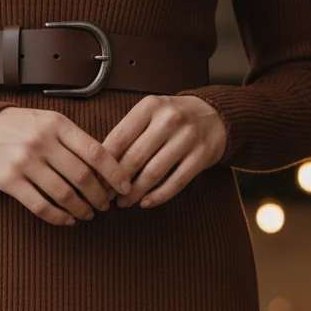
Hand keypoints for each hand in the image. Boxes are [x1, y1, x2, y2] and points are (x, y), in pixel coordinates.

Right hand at [0, 106, 131, 225]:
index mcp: (57, 124)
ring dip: (81, 209)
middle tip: (105, 206)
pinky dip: (59, 217)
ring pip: (64, 194)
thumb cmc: (22, 128)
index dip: (114, 173)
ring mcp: (25, 162)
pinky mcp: (10, 182)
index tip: (125, 187)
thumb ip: (74, 140)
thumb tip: (106, 168)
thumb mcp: (49, 122)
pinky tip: (68, 220)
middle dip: (99, 196)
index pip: (95, 151)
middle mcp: (42, 142)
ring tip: (88, 214)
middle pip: (82, 177)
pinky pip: (41, 206)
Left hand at [101, 95, 226, 208]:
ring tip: (124, 203)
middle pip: (134, 158)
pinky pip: (176, 182)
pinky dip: (158, 196)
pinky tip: (146, 203)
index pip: (119, 138)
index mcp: (150, 106)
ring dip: (135, 193)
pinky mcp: (201, 156)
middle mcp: (169, 119)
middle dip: (117, 182)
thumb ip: (128, 133)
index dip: (104, 164)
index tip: (95, 179)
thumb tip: (100, 165)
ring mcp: (187, 138)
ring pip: (153, 173)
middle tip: (107, 196)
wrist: (215, 116)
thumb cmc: (173, 118)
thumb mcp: (150, 114)